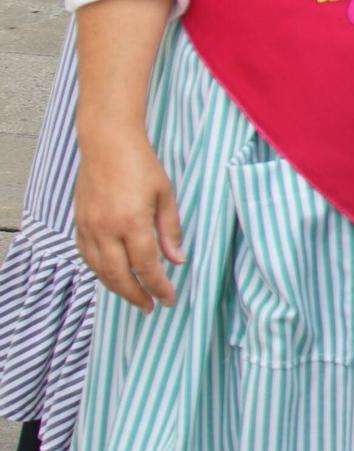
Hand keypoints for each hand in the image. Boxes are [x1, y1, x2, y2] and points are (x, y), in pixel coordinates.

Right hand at [74, 134, 183, 311]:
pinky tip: (112, 275)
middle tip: (151, 307)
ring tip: (135, 296)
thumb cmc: (141, 165)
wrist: (107, 143)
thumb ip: (170, 229)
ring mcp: (89, 227)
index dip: (158, 286)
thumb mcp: (165, 195)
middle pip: (120, 276)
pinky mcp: (79, 223)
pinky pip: (87, 256)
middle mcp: (107, 229)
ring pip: (100, 270)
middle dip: (137, 295)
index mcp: (133, 222)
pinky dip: (99, 271)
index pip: (146, 266)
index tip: (169, 299)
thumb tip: (177, 260)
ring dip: (117, 288)